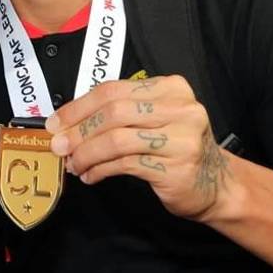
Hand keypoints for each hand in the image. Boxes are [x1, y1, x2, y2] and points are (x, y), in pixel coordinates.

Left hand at [45, 76, 231, 220]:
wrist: (217, 184)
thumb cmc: (177, 149)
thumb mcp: (155, 119)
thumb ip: (119, 114)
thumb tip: (68, 124)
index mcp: (172, 88)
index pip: (114, 90)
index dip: (78, 107)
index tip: (56, 122)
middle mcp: (180, 108)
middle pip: (114, 112)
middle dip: (79, 130)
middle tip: (59, 146)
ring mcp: (181, 138)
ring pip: (117, 139)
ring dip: (87, 154)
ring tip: (74, 164)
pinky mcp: (176, 167)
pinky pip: (126, 164)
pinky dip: (101, 170)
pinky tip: (92, 176)